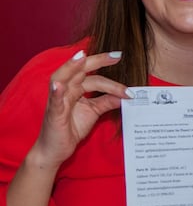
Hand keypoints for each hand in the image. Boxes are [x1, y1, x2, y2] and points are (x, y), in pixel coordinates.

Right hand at [35, 50, 130, 167]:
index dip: (104, 65)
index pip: (92, 74)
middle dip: (96, 61)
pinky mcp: (53, 114)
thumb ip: (107, 101)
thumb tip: (126, 95)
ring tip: (82, 57)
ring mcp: (57, 101)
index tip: (120, 56)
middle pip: (79, 70)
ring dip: (71, 67)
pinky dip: (56, 92)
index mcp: (75, 88)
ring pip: (62, 79)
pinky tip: (59, 86)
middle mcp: (65, 90)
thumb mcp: (94, 112)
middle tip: (116, 55)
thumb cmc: (71, 128)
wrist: (56, 150)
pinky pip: (54, 101)